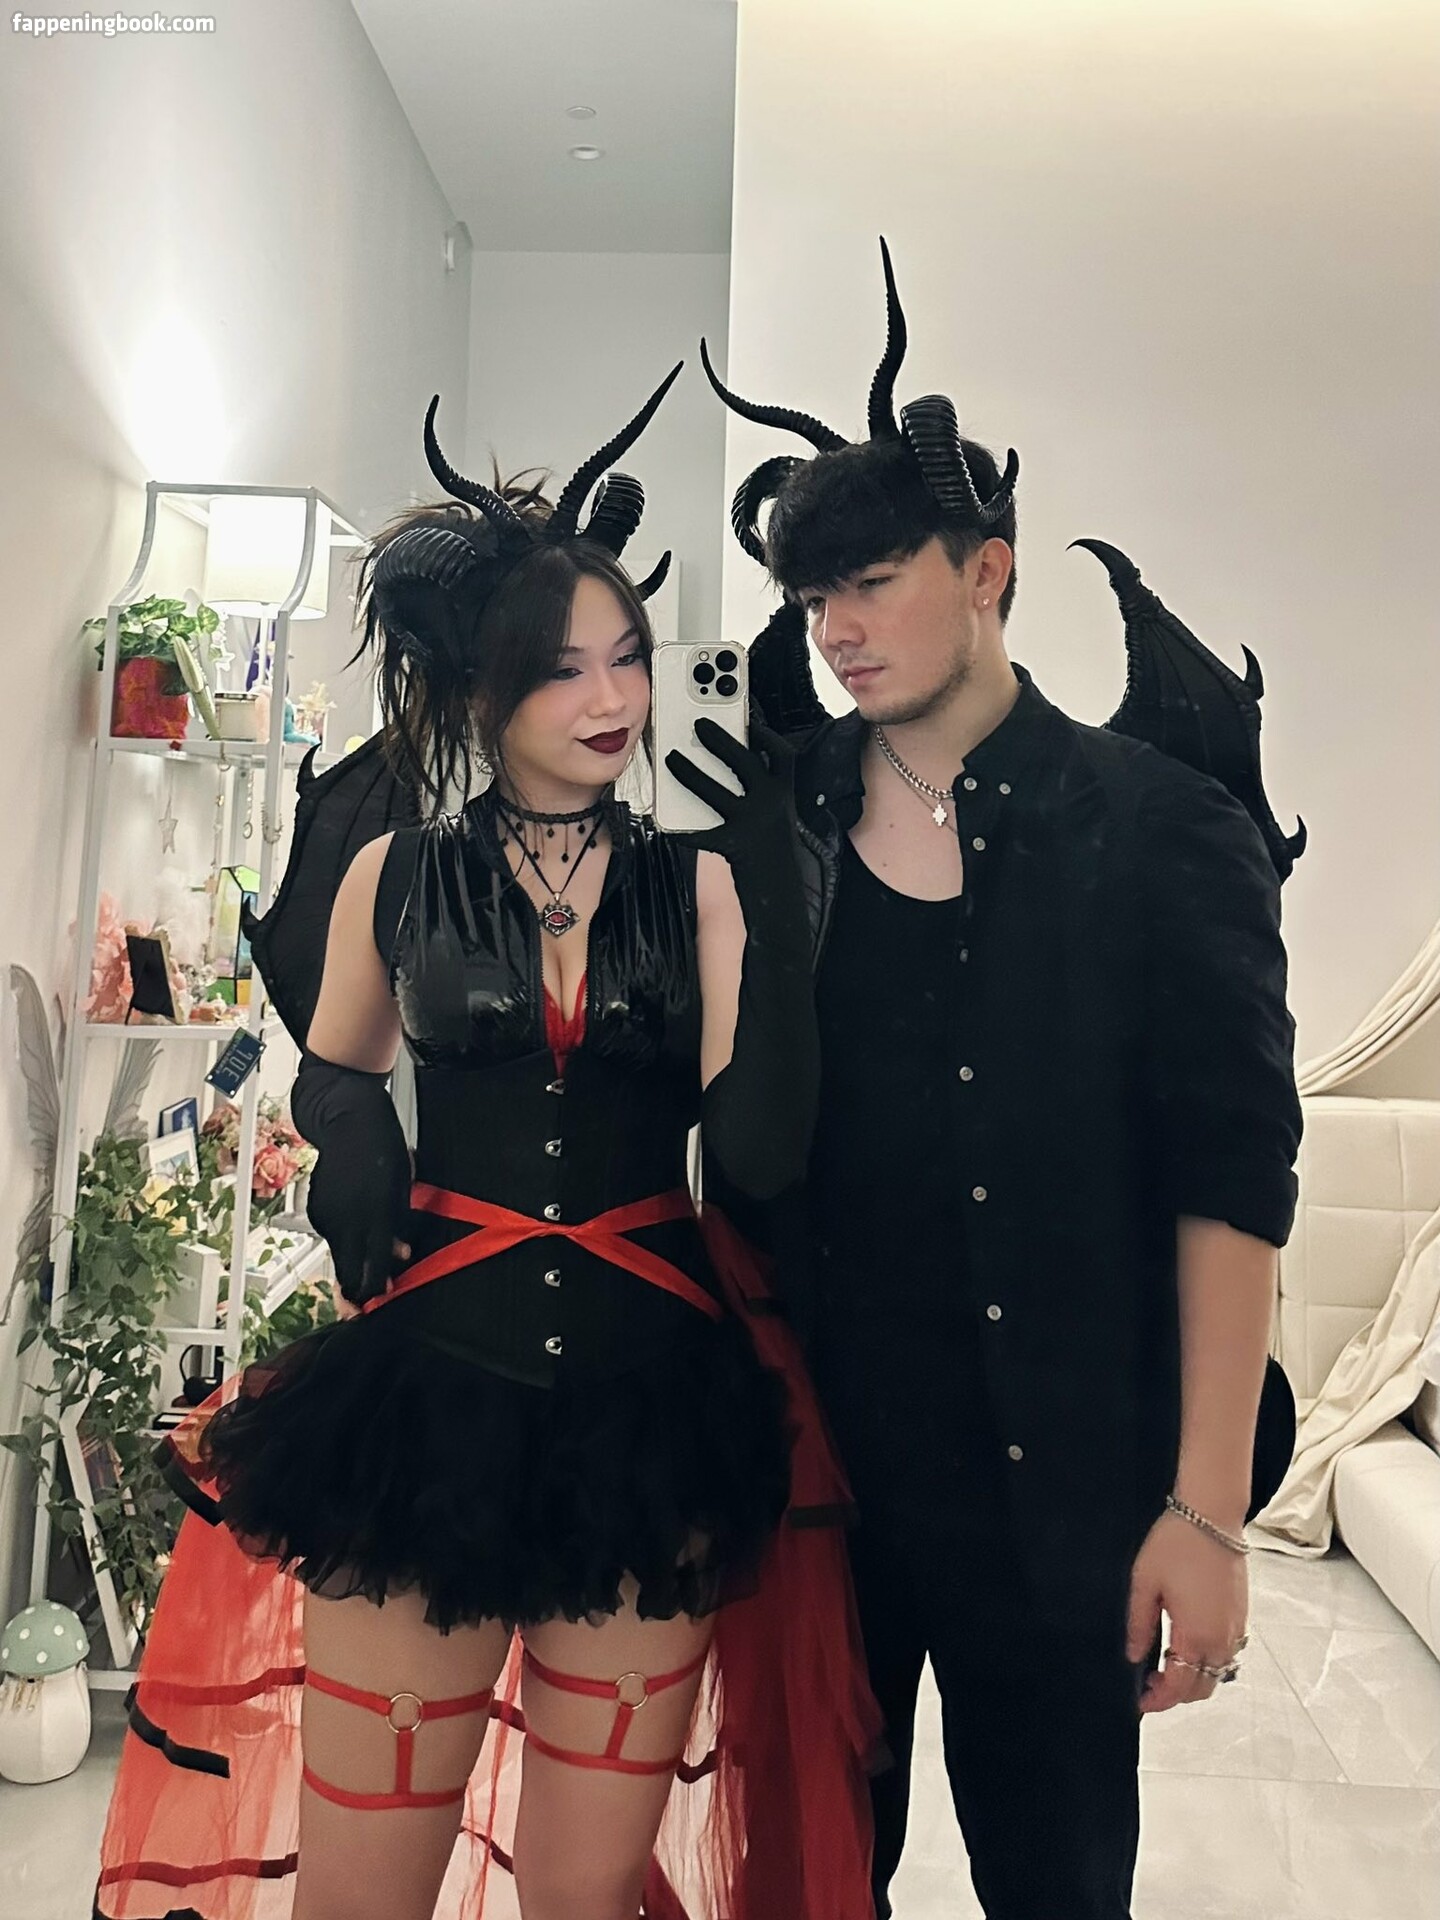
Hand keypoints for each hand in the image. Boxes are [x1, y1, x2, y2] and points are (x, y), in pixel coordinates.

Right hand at [306, 1142, 413, 1307]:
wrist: (351, 1125)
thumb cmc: (384, 1153)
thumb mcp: (402, 1190)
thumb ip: (397, 1226)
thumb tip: (399, 1255)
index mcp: (375, 1215)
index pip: (373, 1266)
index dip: (375, 1288)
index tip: (380, 1297)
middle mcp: (347, 1219)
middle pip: (347, 1271)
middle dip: (356, 1290)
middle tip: (366, 1297)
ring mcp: (327, 1215)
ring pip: (338, 1254)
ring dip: (352, 1259)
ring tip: (367, 1247)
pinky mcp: (315, 1210)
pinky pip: (329, 1236)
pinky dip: (342, 1238)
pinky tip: (353, 1222)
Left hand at [664, 716, 803, 892]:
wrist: (783, 900)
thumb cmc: (774, 857)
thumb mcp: (777, 821)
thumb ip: (760, 796)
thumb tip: (726, 770)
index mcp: (786, 796)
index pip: (782, 754)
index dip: (766, 733)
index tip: (749, 718)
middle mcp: (774, 806)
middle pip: (745, 761)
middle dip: (721, 739)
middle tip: (699, 724)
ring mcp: (755, 825)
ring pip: (715, 791)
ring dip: (690, 773)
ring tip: (671, 759)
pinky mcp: (735, 847)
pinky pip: (701, 833)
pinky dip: (682, 829)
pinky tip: (665, 824)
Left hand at [1127, 1507, 1248, 1714]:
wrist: (1212, 1515)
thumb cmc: (1176, 1543)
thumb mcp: (1144, 1583)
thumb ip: (1139, 1624)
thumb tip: (1134, 1656)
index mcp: (1195, 1635)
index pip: (1179, 1686)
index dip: (1159, 1700)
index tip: (1141, 1701)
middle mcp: (1221, 1638)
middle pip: (1203, 1688)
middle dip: (1176, 1694)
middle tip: (1150, 1683)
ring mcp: (1235, 1627)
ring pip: (1219, 1673)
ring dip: (1195, 1678)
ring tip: (1167, 1663)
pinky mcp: (1241, 1615)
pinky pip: (1228, 1653)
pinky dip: (1209, 1661)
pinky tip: (1188, 1644)